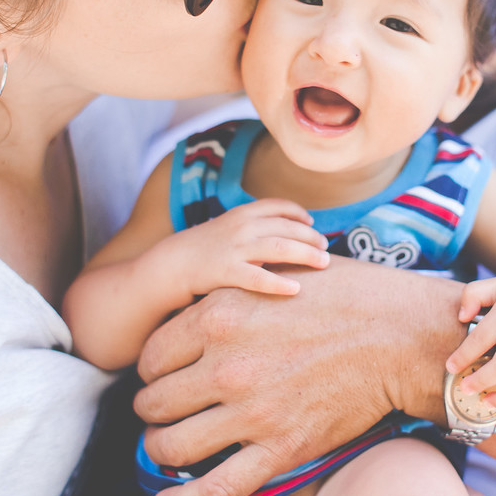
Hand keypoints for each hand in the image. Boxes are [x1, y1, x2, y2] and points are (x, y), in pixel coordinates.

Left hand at [134, 256, 464, 495]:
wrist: (398, 333)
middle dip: (153, 410)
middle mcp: (226, 364)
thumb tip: (198, 306)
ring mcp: (252, 410)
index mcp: (219, 314)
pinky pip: (217, 489)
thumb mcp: (274, 273)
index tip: (165, 377)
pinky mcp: (282, 448)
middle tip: (166, 411)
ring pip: (171, 445)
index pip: (151, 355)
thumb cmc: (344, 295)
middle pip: (154, 401)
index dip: (152, 371)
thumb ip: (229, 292)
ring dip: (161, 449)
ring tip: (168, 445)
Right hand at [164, 198, 328, 299]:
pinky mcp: (225, 272)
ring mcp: (233, 249)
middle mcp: (241, 227)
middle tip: (326, 250)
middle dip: (311, 237)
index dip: (298, 214)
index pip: (278, 206)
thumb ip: (252, 227)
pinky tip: (295, 289)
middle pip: (286, 227)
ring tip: (324, 264)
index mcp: (241, 213)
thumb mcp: (227, 228)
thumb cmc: (203, 250)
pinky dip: (279, 283)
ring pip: (279, 248)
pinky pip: (257, 278)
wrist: (169, 265)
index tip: (312, 223)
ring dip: (306, 255)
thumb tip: (283, 233)